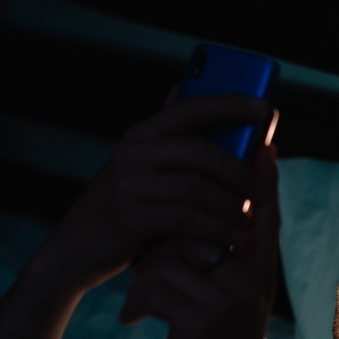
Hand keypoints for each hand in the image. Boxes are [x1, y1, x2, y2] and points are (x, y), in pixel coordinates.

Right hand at [24, 94, 271, 297]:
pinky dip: (214, 229)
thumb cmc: (119, 209)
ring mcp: (129, 185)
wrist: (73, 250)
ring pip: (197, 188)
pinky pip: (185, 218)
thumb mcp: (139, 168)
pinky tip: (229, 239)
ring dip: (230, 206)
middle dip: (239, 170)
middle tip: (261, 190)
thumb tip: (181, 88)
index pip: (190, 107)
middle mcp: (133, 153)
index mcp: (141, 136)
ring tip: (247, 222)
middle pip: (201, 151)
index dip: (230, 104)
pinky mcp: (129, 217)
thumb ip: (165, 136)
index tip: (265, 107)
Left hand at [119, 144, 280, 338]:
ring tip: (141, 300)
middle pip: (206, 225)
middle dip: (167, 239)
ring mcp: (230, 300)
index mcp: (259, 275)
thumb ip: (228, 271)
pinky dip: (137, 301)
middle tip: (145, 258)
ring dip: (147, 275)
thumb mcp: (231, 310)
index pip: (264, 214)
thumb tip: (208, 235)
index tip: (260, 142)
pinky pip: (157, 283)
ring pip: (174, 253)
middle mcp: (251, 281)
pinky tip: (132, 319)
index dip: (261, 177)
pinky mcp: (203, 320)